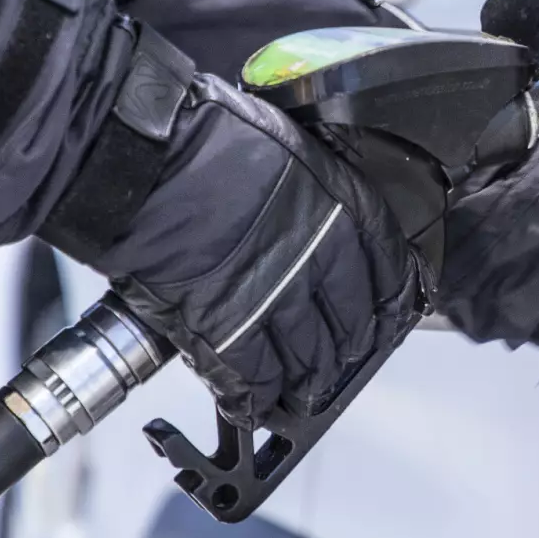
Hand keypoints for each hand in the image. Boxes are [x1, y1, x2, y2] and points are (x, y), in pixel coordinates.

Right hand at [89, 74, 427, 429]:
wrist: (151, 159)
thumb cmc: (209, 137)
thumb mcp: (292, 147)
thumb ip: (315, 187)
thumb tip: (318, 206)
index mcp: (341, 212)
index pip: (386, 273)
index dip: (387, 302)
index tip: (387, 314)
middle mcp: (319, 262)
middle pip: (350, 326)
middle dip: (348, 349)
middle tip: (341, 360)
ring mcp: (275, 301)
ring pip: (309, 361)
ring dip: (308, 381)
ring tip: (302, 391)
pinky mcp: (228, 332)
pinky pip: (254, 379)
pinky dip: (256, 396)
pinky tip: (255, 399)